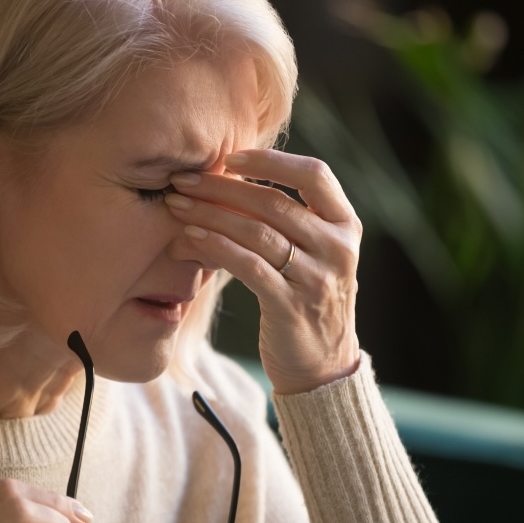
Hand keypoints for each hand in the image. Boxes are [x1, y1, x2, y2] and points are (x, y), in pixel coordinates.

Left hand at [167, 150, 361, 394]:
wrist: (323, 366)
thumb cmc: (307, 299)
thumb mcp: (315, 253)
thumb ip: (292, 218)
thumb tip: (230, 177)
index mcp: (346, 225)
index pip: (314, 174)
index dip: (271, 160)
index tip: (230, 157)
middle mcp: (338, 248)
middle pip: (275, 202)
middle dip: (222, 187)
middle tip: (183, 180)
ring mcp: (317, 278)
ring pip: (257, 232)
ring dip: (211, 214)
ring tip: (177, 206)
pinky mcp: (291, 306)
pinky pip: (248, 266)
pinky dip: (216, 247)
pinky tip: (191, 237)